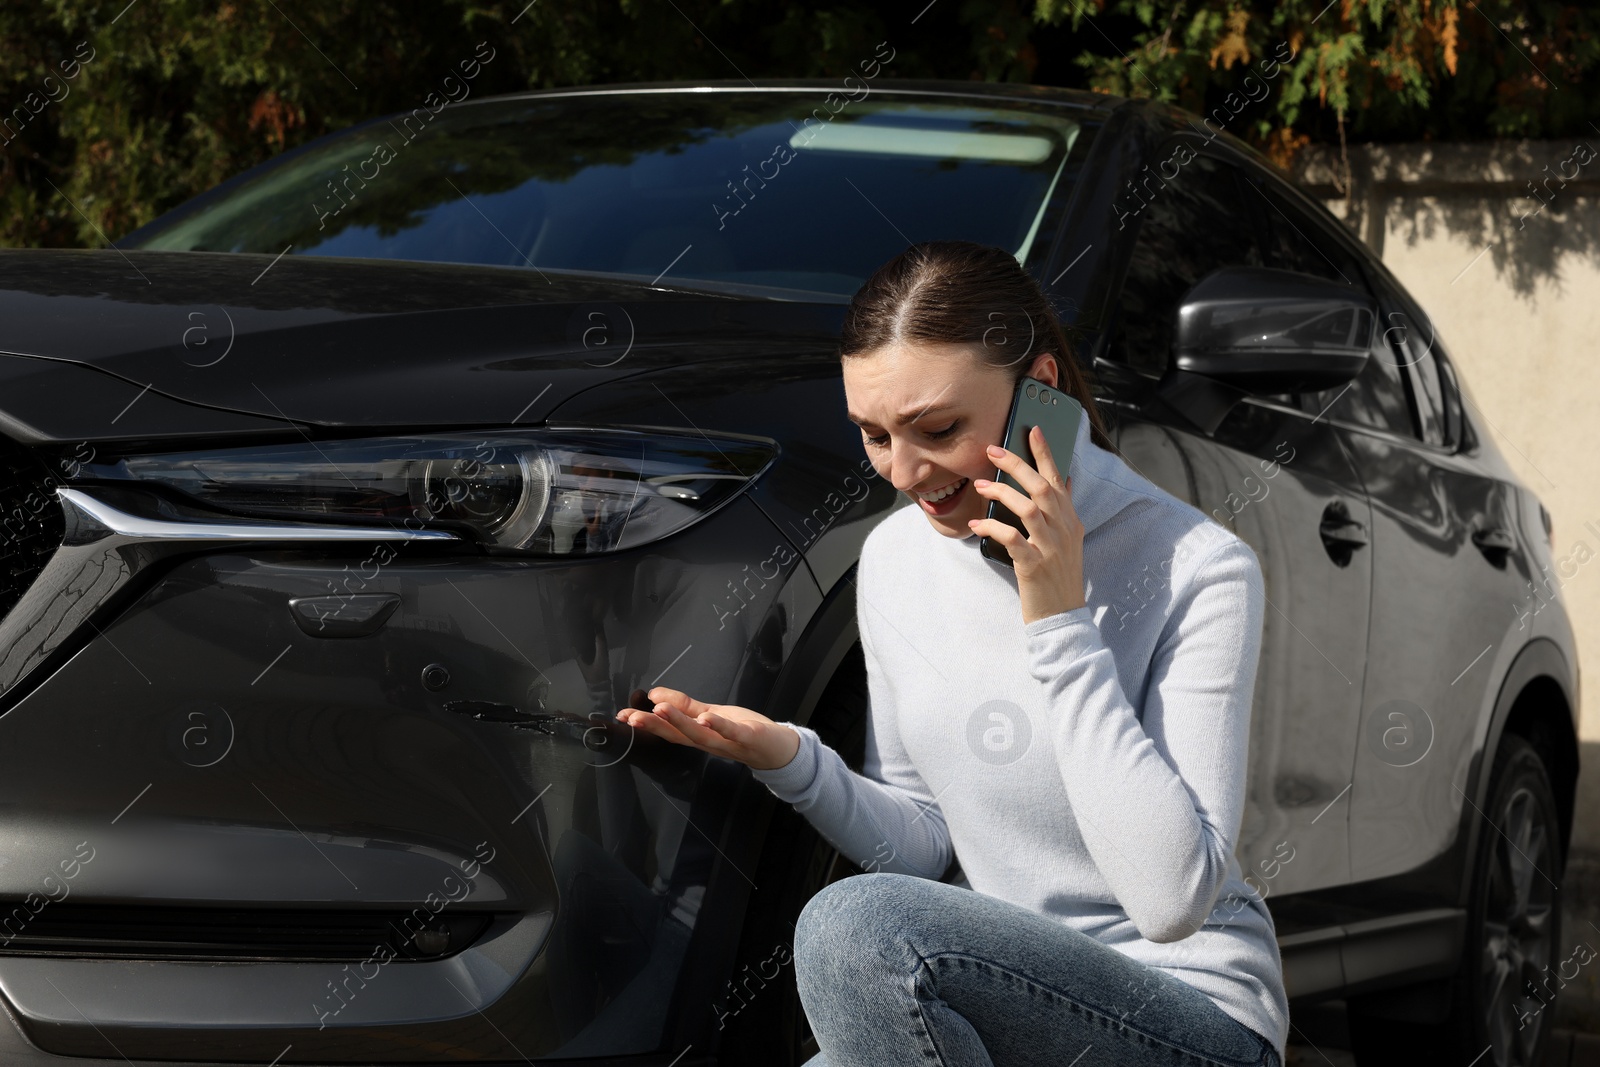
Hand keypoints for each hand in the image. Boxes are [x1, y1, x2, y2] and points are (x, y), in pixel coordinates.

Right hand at [614, 686, 800, 770]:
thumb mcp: (711, 714)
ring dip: (680, 723)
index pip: (667, 730)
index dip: (644, 724)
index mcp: (697, 735)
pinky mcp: (748, 738)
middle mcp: (708, 742)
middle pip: (677, 735)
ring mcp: (727, 743)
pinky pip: (732, 733)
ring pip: (700, 735)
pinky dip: (719, 726)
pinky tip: (706, 718)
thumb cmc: (744, 731)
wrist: (778, 748)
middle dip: (654, 725)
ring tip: (661, 710)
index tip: (622, 717)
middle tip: (633, 717)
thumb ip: (685, 706)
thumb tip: (655, 694)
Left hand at [967, 424, 1086, 625]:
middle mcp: (1064, 531)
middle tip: (992, 451)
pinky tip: (977, 525)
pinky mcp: (1034, 566)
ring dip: (1001, 493)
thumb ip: (1064, 510)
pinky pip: (1012, 539)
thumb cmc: (1059, 577)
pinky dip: (993, 528)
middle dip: (1017, 465)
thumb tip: (1064, 479)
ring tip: (979, 486)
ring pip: (1028, 508)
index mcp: (1070, 521)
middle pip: (1042, 488)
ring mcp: (1051, 548)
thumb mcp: (1069, 540)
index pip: (1058, 480)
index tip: (1032, 431)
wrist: (1063, 616)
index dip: (1045, 454)